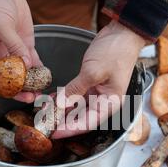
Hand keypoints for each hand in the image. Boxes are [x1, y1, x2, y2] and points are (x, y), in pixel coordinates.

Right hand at [0, 0, 40, 101]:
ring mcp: (11, 52)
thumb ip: (13, 45)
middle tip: (30, 96)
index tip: (9, 94)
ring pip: (21, 73)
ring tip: (40, 91)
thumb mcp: (0, 25)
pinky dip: (38, 69)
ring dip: (30, 83)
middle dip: (18, 90)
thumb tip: (25, 64)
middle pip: (7, 80)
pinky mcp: (24, 46)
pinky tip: (44, 76)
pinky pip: (32, 61)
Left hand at [52, 21, 145, 138]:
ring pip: (76, 108)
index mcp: (109, 104)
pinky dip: (64, 97)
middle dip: (62, 121)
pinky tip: (52, 98)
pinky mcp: (91, 84)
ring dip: (61, 109)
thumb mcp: (93, 71)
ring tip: (44, 110)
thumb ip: (76, 89)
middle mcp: (104, 102)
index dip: (68, 130)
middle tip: (44, 122)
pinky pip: (76, 96)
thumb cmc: (116, 52)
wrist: (123, 33)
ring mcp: (97, 93)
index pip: (86, 124)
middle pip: (80, 118)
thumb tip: (61, 104)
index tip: (53, 133)